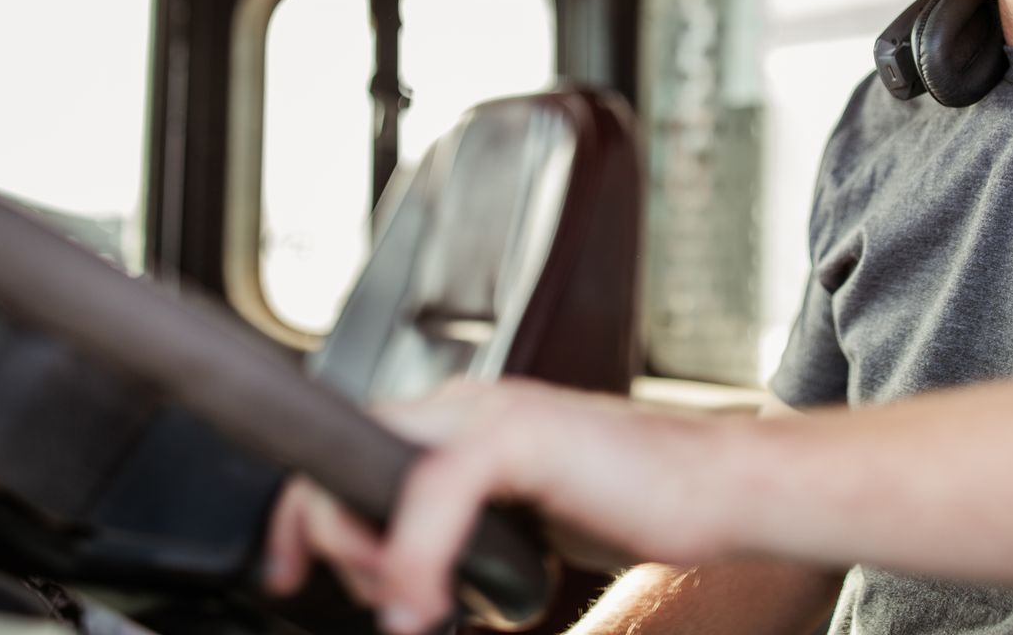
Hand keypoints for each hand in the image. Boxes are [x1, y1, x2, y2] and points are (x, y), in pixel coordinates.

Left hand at [261, 379, 739, 633]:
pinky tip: (426, 605)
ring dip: (368, 553)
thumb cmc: (640, 507)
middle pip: (344, 451)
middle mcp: (470, 405)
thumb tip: (412, 576)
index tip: (288, 572)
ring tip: (406, 608)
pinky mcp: (524, 437)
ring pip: (376, 467)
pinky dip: (413, 558)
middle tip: (379, 602)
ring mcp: (496, 413)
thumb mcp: (528, 522)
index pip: (353, 449)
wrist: (725, 489)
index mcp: (466, 421)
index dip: (303, 510)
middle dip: (324, 534)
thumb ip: (470, 528)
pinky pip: (433, 494)